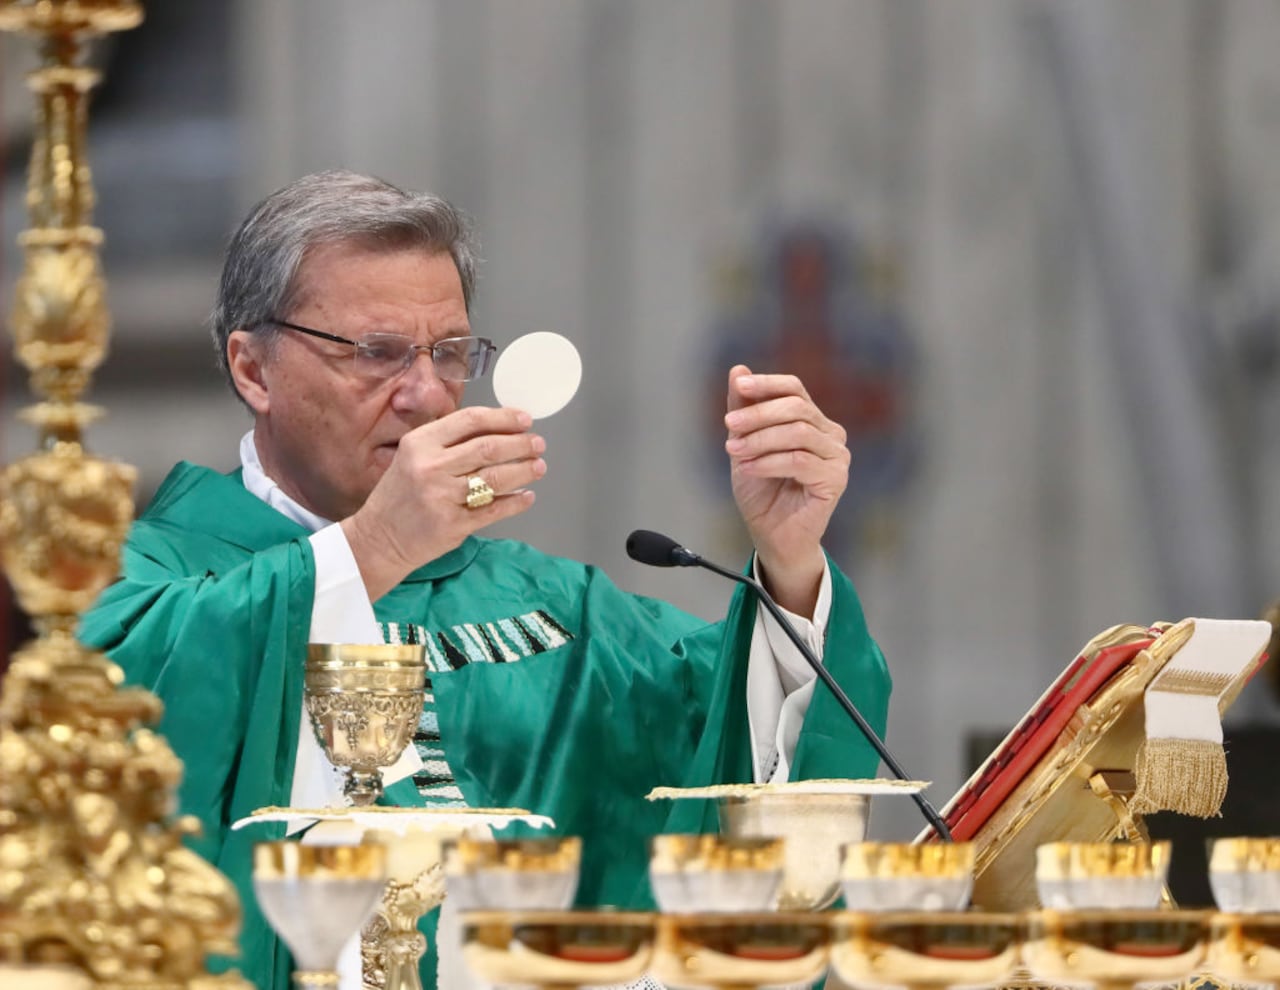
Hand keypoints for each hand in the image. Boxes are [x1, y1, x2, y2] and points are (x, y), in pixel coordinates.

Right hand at [342, 407, 544, 598]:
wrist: (378, 539)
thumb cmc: (400, 494)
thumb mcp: (413, 457)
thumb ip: (448, 442)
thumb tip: (498, 429)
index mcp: (420, 443)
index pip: (470, 421)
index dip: (503, 418)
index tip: (525, 420)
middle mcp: (431, 467)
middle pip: (488, 448)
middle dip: (521, 444)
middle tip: (538, 444)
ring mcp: (442, 497)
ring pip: (495, 478)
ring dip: (524, 470)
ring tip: (539, 466)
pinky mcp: (453, 525)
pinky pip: (494, 510)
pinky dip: (516, 502)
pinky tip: (527, 496)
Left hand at [724, 364, 848, 615]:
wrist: (771, 535)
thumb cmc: (762, 491)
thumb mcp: (744, 444)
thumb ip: (743, 409)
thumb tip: (738, 370)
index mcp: (812, 421)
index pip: (794, 389)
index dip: (767, 383)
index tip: (740, 386)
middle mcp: (830, 435)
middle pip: (796, 408)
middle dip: (758, 414)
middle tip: (728, 424)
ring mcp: (837, 457)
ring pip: (798, 432)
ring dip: (760, 439)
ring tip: (733, 450)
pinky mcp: (835, 480)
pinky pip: (800, 460)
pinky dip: (769, 462)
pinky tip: (749, 469)